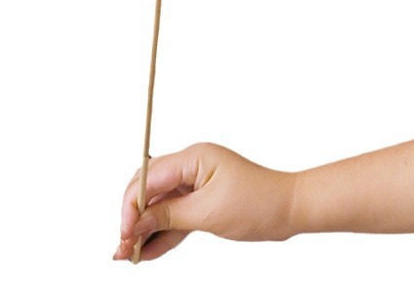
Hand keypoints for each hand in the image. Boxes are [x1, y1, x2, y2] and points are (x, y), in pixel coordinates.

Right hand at [114, 142, 295, 260]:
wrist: (290, 209)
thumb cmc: (258, 203)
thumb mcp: (208, 213)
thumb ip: (169, 216)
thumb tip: (136, 222)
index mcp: (193, 158)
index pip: (149, 177)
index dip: (132, 205)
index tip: (124, 232)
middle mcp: (191, 166)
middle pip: (150, 189)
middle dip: (134, 217)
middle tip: (123, 246)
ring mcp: (196, 183)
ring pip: (160, 205)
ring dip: (146, 229)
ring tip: (129, 255)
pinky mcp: (202, 199)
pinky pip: (176, 216)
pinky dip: (163, 233)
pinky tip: (149, 251)